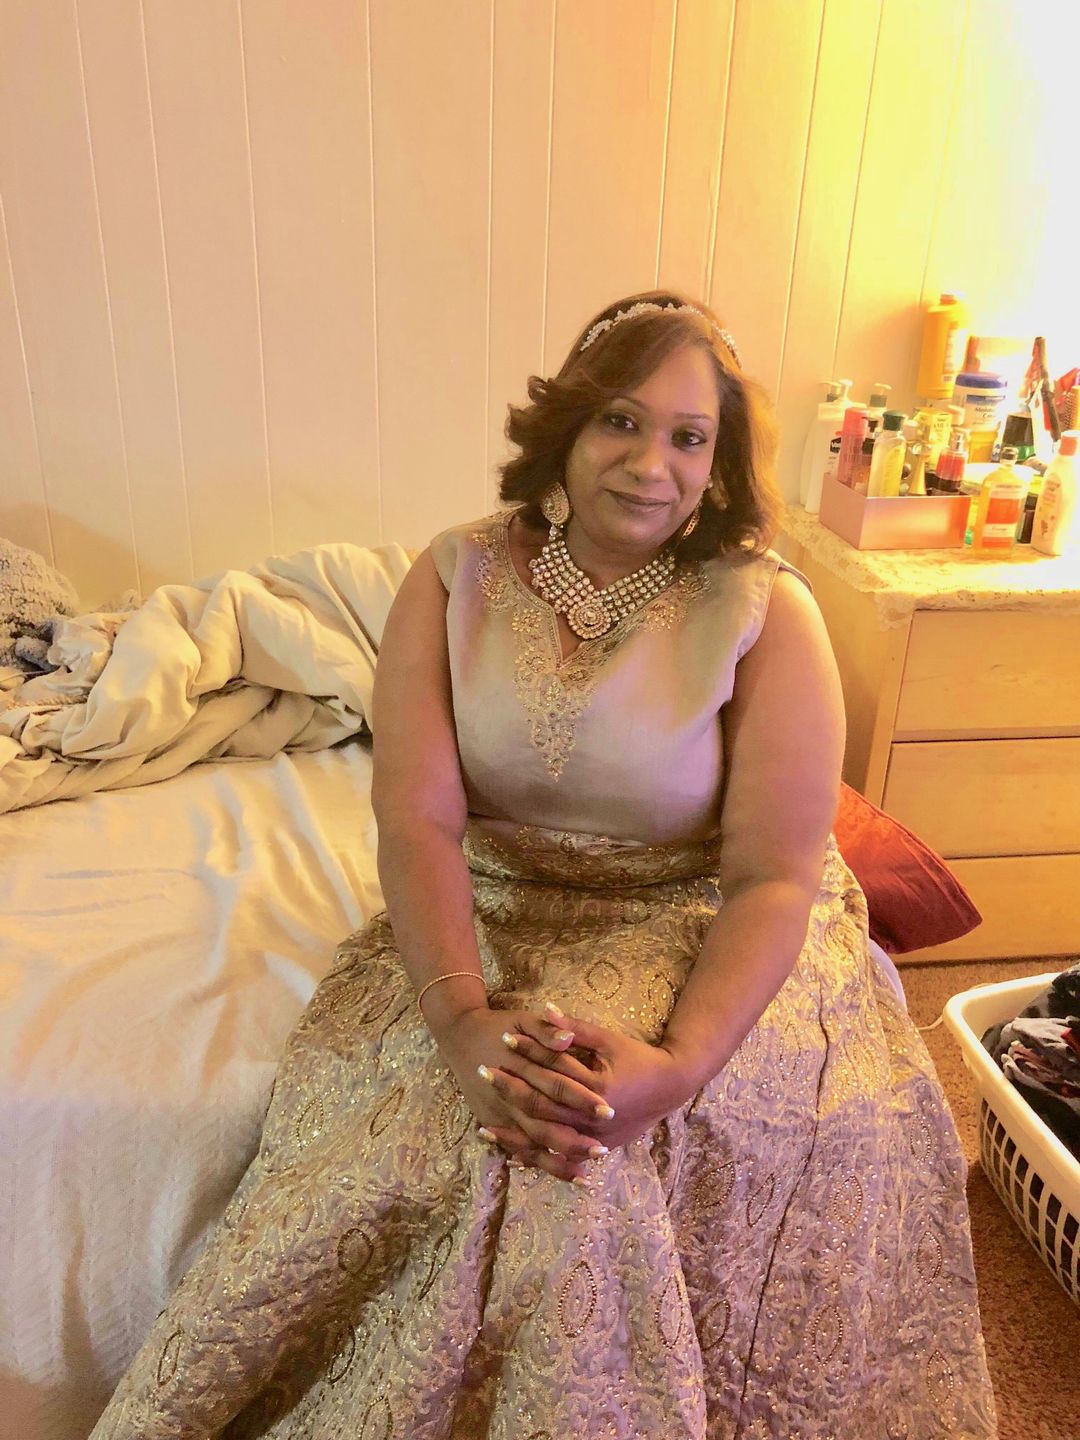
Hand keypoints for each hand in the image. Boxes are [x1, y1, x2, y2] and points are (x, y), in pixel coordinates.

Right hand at [433, 1005, 607, 1182]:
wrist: (461, 1036)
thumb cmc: (499, 1027)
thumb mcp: (523, 1019)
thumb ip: (546, 1029)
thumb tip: (567, 1039)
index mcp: (520, 1070)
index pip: (556, 1087)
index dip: (581, 1099)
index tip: (607, 1111)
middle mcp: (508, 1099)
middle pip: (543, 1126)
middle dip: (572, 1141)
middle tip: (602, 1151)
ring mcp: (498, 1115)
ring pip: (530, 1146)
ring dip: (557, 1162)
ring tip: (585, 1176)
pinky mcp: (492, 1123)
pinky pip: (516, 1149)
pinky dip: (538, 1162)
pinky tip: (559, 1173)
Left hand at [482, 1002, 696, 1154]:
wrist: (671, 1086)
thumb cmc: (639, 1058)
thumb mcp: (608, 1040)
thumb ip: (575, 1029)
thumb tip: (545, 1009)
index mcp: (597, 1089)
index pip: (552, 1068)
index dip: (527, 1052)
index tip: (503, 1037)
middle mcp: (592, 1119)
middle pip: (541, 1105)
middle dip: (509, 1089)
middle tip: (481, 1071)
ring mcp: (593, 1138)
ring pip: (545, 1137)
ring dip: (513, 1132)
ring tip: (482, 1126)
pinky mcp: (594, 1148)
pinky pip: (557, 1154)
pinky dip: (532, 1153)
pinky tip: (508, 1151)